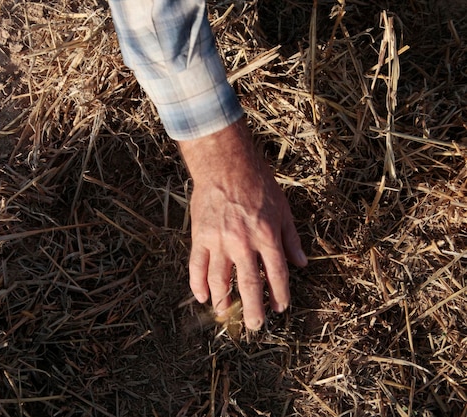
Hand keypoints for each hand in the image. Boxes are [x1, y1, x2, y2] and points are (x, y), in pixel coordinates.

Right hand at [177, 119, 306, 329]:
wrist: (225, 165)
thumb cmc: (257, 184)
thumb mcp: (283, 209)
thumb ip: (291, 239)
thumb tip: (302, 264)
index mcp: (267, 236)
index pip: (276, 274)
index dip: (279, 294)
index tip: (280, 308)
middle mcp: (243, 243)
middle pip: (249, 285)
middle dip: (253, 308)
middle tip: (255, 325)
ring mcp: (219, 241)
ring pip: (220, 280)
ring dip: (224, 300)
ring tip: (226, 313)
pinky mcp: (200, 236)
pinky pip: (197, 266)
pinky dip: (198, 284)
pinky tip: (202, 297)